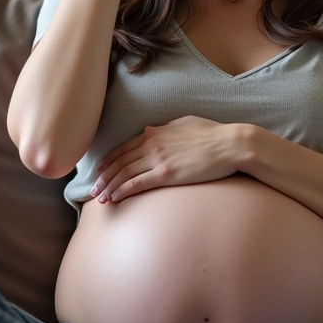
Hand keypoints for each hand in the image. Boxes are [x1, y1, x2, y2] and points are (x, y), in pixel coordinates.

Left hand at [90, 116, 239, 203]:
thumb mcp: (184, 123)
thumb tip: (152, 130)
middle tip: (93, 189)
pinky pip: (137, 184)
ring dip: (109, 187)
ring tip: (100, 198)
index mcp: (155, 132)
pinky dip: (122, 191)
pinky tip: (114, 199)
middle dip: (104, 177)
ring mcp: (158, 159)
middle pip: (119, 162)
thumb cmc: (212, 133)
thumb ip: (165, 128)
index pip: (124, 147)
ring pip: (124, 174)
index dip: (109, 160)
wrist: (230, 144)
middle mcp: (152, 144)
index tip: (100, 170)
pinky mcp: (166, 174)